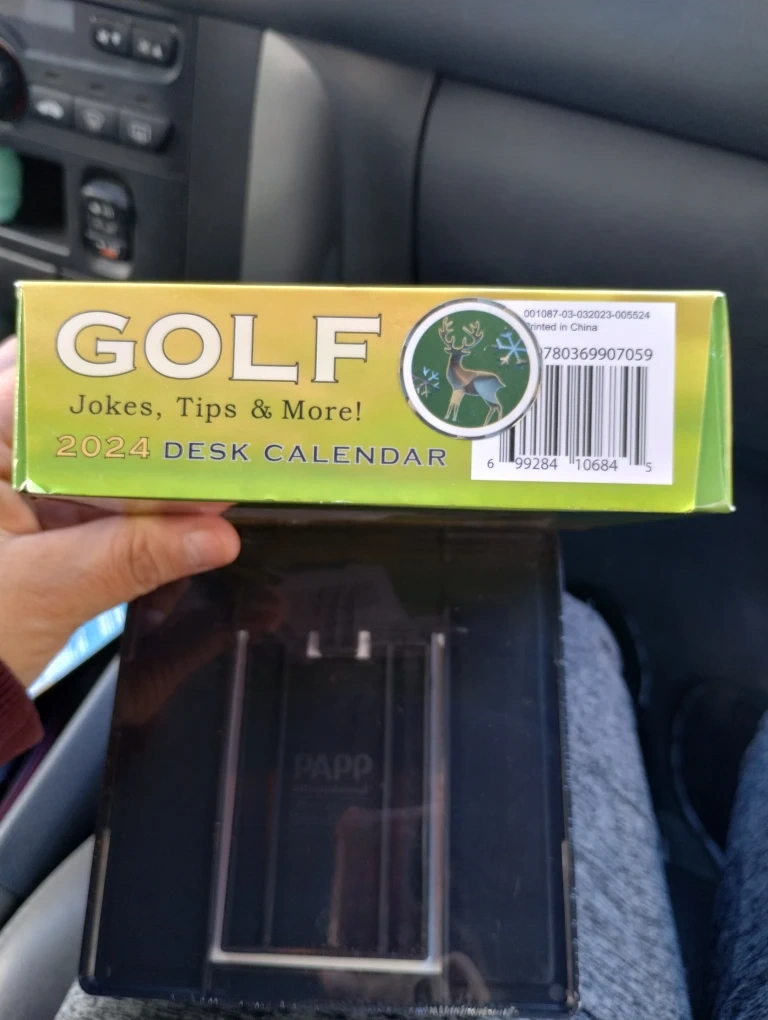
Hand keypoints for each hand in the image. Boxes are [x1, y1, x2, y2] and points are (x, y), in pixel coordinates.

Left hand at [0, 336, 240, 685]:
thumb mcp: (46, 590)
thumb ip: (133, 556)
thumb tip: (214, 534)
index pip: (43, 379)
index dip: (113, 372)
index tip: (176, 372)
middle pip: (74, 417)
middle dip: (141, 422)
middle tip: (204, 414)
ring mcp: (9, 493)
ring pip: (86, 461)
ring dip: (142, 471)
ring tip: (203, 465)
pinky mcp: (28, 526)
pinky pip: (88, 502)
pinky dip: (130, 508)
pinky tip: (176, 510)